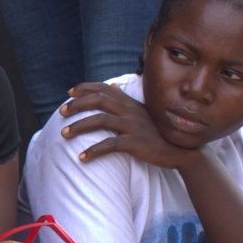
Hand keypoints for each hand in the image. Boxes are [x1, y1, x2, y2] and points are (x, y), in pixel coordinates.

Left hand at [60, 81, 197, 169]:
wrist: (181, 150)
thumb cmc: (158, 131)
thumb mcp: (142, 111)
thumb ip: (126, 100)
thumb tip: (112, 85)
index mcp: (130, 103)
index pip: (105, 88)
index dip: (85, 88)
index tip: (69, 92)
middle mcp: (130, 111)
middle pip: (99, 100)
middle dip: (77, 104)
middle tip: (61, 111)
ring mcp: (133, 126)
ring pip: (100, 120)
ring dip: (79, 126)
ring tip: (63, 134)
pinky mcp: (135, 143)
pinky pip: (110, 145)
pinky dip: (93, 150)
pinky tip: (81, 157)